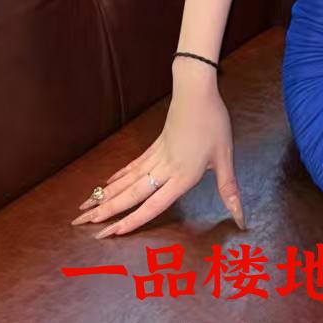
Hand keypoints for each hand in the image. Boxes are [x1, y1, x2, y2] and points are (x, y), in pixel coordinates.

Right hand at [69, 66, 245, 236]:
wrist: (197, 90)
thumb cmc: (213, 123)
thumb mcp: (225, 158)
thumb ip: (230, 190)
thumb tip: (242, 218)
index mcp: (181, 176)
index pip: (152, 205)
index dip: (132, 221)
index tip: (110, 233)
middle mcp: (164, 169)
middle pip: (130, 194)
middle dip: (105, 210)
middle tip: (80, 223)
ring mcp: (156, 156)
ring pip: (126, 180)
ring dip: (104, 194)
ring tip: (83, 207)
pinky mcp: (155, 145)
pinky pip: (132, 165)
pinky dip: (118, 176)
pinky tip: (106, 183)